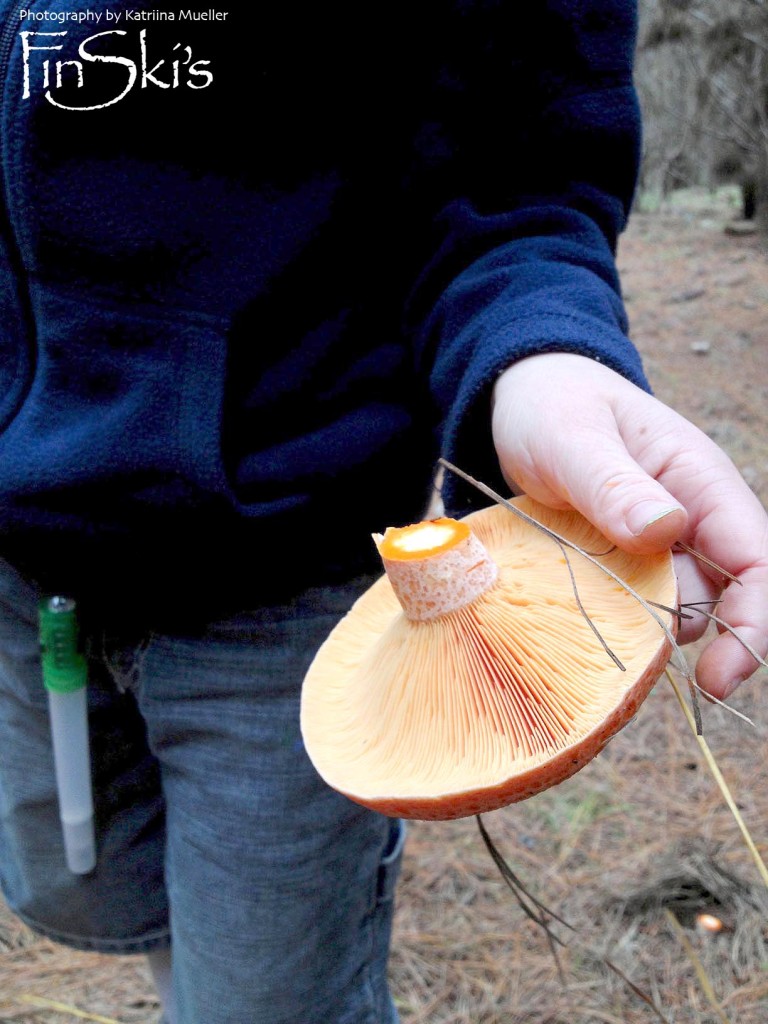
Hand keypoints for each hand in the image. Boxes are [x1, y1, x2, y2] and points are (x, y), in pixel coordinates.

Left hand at [491, 352, 767, 699]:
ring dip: (629, 626)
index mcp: (701, 483)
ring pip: (666, 612)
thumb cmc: (554, 407)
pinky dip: (604, 618)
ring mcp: (656, 545)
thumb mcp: (573, 438)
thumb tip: (669, 530)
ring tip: (570, 603)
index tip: (716, 682)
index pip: (757, 563)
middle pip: (713, 603)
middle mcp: (691, 520)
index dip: (752, 628)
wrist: (523, 399)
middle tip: (603, 633)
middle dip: (671, 632)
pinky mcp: (619, 562)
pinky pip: (626, 606)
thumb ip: (614, 483)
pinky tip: (566, 611)